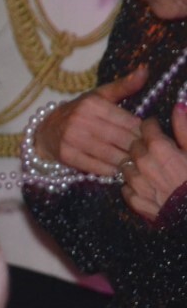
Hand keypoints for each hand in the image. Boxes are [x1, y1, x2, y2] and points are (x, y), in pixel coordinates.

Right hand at [34, 67, 146, 175]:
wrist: (46, 131)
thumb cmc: (79, 113)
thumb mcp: (98, 96)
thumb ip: (123, 86)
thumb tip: (145, 70)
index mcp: (92, 103)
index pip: (130, 122)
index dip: (142, 133)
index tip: (146, 138)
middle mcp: (80, 119)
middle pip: (122, 140)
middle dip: (135, 149)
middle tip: (142, 153)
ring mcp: (72, 138)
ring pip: (112, 155)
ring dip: (125, 161)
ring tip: (131, 162)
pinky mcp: (66, 155)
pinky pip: (97, 167)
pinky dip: (110, 170)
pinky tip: (114, 168)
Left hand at [121, 105, 186, 220]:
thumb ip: (186, 129)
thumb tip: (179, 106)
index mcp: (159, 149)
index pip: (146, 128)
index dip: (152, 126)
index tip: (156, 127)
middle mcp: (143, 164)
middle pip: (134, 145)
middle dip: (143, 144)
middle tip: (155, 149)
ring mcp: (137, 184)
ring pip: (127, 166)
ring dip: (136, 165)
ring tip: (150, 168)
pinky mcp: (136, 202)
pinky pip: (127, 188)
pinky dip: (134, 185)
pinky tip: (146, 185)